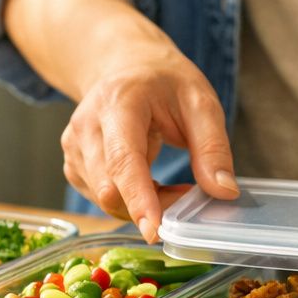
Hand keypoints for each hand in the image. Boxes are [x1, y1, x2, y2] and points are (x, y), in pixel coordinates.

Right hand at [2, 0, 239, 239]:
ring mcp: (74, 148)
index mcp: (118, 103)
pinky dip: (131, 203)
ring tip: (170, 184)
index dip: (139, 199)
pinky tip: (149, 184)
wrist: (124, 65)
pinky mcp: (74, 166)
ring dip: (143, 206)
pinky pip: (103, 200)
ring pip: (107, 200)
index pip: (124, 160)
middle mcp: (86, 127)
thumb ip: (213, 148)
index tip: (154, 231)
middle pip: (111, 188)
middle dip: (152, 206)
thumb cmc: (163, 82)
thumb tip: (224, 192)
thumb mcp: (201, 102)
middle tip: (187, 196)